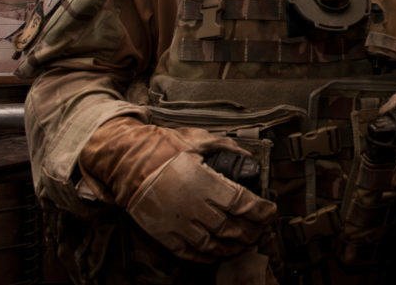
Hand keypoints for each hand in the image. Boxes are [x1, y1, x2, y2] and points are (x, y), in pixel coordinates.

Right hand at [127, 150, 275, 260]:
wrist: (125, 162)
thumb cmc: (162, 148)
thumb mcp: (197, 139)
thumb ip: (225, 146)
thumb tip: (245, 154)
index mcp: (205, 183)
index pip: (243, 203)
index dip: (261, 211)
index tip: (270, 210)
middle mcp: (194, 207)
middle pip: (232, 228)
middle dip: (252, 231)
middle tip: (262, 228)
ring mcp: (179, 223)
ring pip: (214, 245)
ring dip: (233, 246)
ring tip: (244, 243)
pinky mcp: (165, 234)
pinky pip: (190, 253)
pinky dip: (207, 257)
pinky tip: (218, 253)